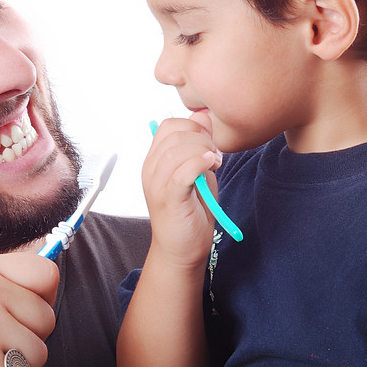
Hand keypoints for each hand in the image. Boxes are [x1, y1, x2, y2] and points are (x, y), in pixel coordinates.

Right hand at [142, 113, 219, 268]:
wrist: (183, 250)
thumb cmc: (191, 211)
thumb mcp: (197, 171)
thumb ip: (198, 146)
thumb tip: (203, 116)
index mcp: (155, 160)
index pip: (168, 125)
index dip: (193, 126)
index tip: (210, 142)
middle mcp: (151, 169)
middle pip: (174, 133)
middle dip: (202, 137)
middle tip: (216, 155)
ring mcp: (157, 184)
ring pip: (177, 149)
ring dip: (203, 150)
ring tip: (215, 163)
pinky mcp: (168, 198)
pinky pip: (181, 171)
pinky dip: (198, 163)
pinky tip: (211, 166)